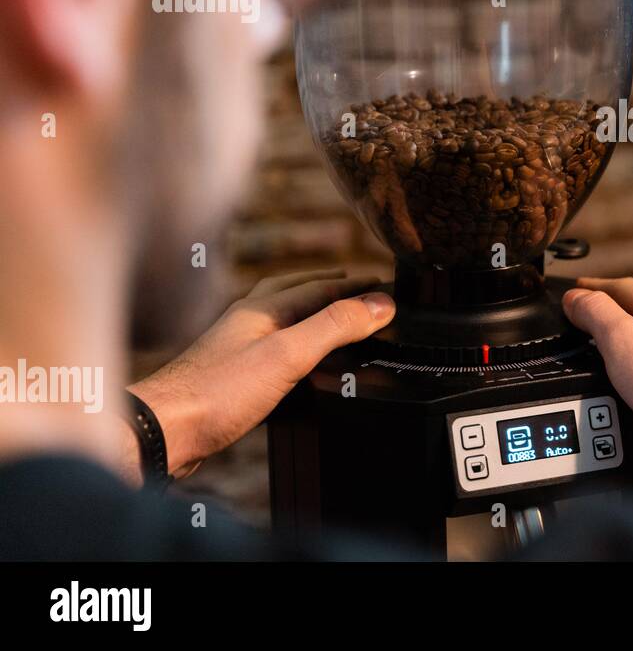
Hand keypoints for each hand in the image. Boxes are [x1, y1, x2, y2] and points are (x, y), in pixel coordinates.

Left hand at [127, 269, 393, 477]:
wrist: (162, 430)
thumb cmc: (217, 392)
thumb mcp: (288, 354)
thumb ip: (335, 326)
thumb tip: (380, 304)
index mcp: (262, 308)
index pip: (320, 286)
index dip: (356, 286)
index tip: (386, 287)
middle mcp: (246, 321)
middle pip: (293, 291)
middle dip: (327, 285)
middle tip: (356, 286)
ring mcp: (233, 347)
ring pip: (277, 317)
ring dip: (307, 310)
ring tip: (327, 314)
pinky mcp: (227, 375)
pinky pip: (267, 346)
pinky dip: (289, 341)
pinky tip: (289, 359)